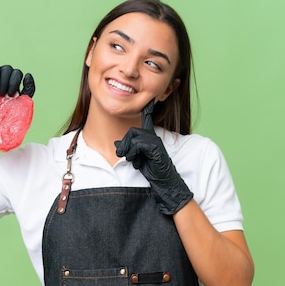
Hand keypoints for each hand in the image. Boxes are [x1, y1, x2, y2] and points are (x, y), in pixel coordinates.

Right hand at [0, 65, 35, 144]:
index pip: (17, 72)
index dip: (15, 82)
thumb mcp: (22, 101)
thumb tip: (28, 75)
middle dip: (7, 83)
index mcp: (12, 79)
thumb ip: (28, 88)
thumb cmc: (6, 113)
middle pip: (7, 68)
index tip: (12, 95)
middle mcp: (1, 75)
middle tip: (4, 95)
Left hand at [114, 100, 193, 214]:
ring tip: (130, 160)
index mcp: (151, 138)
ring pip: (133, 137)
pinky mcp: (156, 148)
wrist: (166, 184)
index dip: (148, 110)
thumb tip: (118, 144)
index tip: (150, 100)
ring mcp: (156, 142)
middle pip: (132, 132)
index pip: (147, 120)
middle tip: (122, 155)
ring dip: (127, 149)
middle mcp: (154, 137)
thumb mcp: (138, 160)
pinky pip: (138, 144)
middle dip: (124, 143)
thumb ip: (129, 150)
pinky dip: (133, 152)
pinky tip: (136, 162)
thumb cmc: (154, 173)